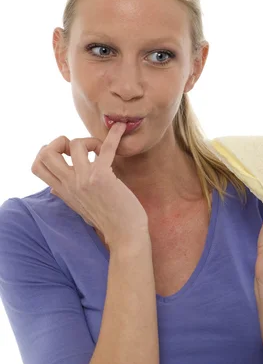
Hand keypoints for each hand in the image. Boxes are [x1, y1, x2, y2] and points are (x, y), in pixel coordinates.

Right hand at [31, 122, 149, 248]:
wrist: (125, 235)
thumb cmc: (107, 221)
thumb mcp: (79, 208)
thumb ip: (66, 195)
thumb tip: (53, 188)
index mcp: (64, 191)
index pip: (37, 167)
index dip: (46, 153)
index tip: (64, 154)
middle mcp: (70, 185)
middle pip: (47, 153)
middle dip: (61, 142)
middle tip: (79, 148)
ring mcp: (84, 180)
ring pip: (75, 144)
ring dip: (89, 140)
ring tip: (100, 149)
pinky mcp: (102, 176)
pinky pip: (106, 147)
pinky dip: (114, 135)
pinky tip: (121, 128)